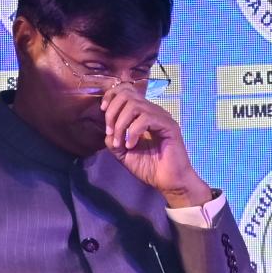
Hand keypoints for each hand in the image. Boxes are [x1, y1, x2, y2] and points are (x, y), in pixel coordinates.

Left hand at [102, 86, 213, 207]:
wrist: (168, 182)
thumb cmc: (150, 168)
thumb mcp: (124, 153)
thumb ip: (113, 140)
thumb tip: (107, 131)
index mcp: (143, 114)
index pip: (126, 90)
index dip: (111, 96)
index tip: (103, 111)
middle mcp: (153, 111)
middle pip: (127, 93)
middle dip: (112, 111)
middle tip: (110, 132)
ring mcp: (162, 117)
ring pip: (135, 105)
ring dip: (121, 124)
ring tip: (119, 142)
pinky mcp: (169, 126)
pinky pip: (145, 118)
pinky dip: (133, 131)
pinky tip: (131, 145)